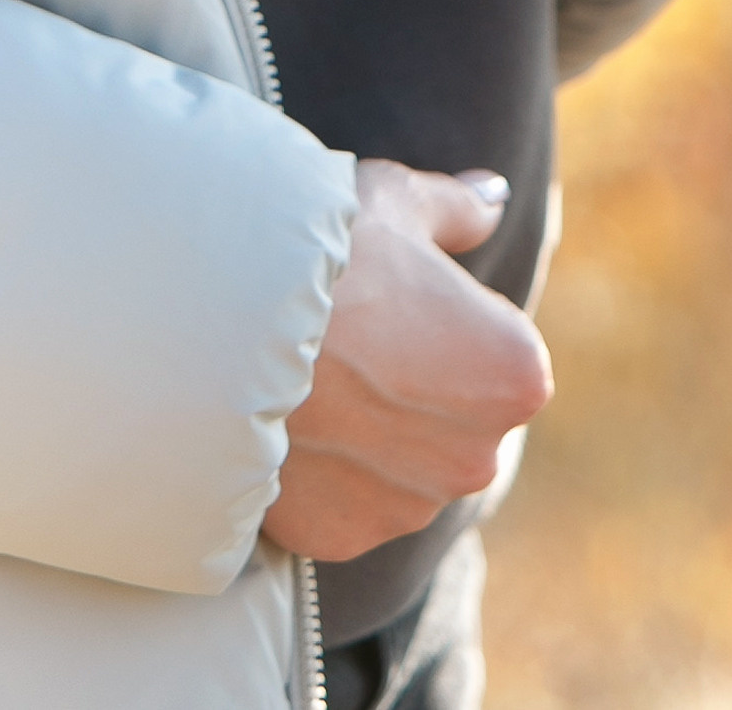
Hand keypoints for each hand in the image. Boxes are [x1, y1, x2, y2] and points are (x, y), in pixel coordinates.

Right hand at [264, 162, 552, 562]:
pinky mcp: (346, 536)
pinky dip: (319, 469)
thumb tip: (495, 196)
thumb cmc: (323, 253)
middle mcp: (479, 454)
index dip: (439, 314)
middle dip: (411, 382)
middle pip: (451, 411)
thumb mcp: (395, 202)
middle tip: (347, 335)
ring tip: (310, 376)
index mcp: (515, 372)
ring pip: (398, 460)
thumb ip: (458, 207)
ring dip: (367, 430)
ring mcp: (411, 505)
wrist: (217, 328)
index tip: (389, 295)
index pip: (493, 344)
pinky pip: (342, 499)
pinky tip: (286, 422)